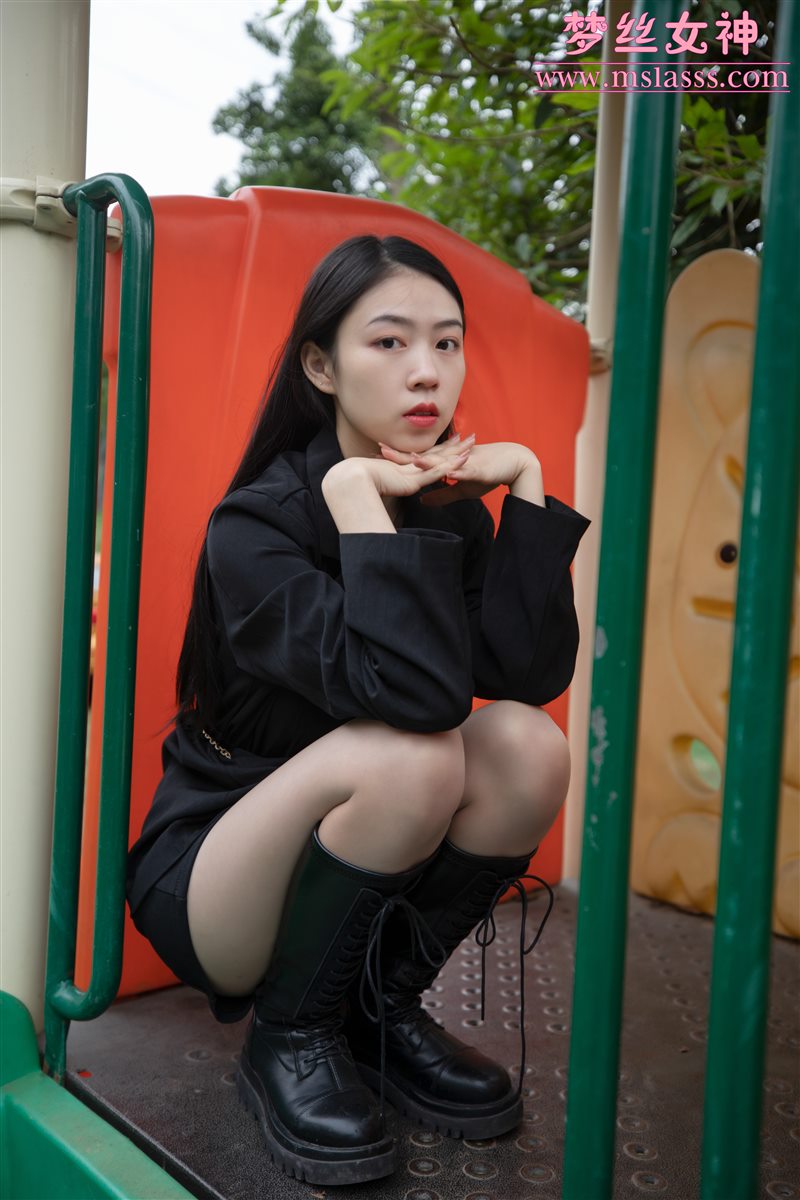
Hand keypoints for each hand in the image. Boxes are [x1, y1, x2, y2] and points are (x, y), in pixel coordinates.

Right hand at [322, 432, 473, 504]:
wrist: (351, 481)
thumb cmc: (361, 486)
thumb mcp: (380, 487)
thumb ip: (388, 488)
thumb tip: (390, 491)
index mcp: (406, 469)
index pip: (427, 457)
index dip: (442, 450)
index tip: (455, 441)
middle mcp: (411, 468)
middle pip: (438, 455)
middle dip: (455, 446)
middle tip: (471, 437)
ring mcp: (412, 472)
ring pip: (439, 461)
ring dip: (457, 454)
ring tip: (472, 445)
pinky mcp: (411, 480)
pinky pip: (434, 473)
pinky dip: (448, 467)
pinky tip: (462, 462)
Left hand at [380, 437, 540, 505]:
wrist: (512, 463)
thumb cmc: (486, 474)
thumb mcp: (460, 489)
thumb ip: (441, 494)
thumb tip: (422, 501)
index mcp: (444, 464)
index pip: (417, 462)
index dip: (398, 461)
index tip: (377, 459)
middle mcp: (450, 460)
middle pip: (422, 458)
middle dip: (402, 455)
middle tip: (379, 451)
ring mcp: (462, 463)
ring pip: (439, 461)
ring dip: (424, 461)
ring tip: (408, 460)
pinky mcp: (475, 468)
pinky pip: (462, 470)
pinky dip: (452, 470)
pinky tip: (446, 471)